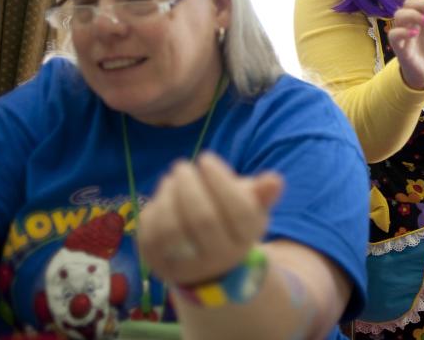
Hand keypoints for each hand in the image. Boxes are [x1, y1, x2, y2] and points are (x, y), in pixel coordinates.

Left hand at [138, 151, 283, 285]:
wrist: (209, 266)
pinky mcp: (158, 265)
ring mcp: (186, 265)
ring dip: (168, 196)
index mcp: (245, 239)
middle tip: (182, 165)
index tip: (206, 158)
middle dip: (189, 186)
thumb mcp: (252, 209)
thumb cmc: (231, 224)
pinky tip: (163, 194)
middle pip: (202, 220)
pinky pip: (150, 236)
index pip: (238, 210)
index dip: (220, 180)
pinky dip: (155, 209)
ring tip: (172, 178)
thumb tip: (274, 180)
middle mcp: (218, 258)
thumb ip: (263, 194)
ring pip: (172, 230)